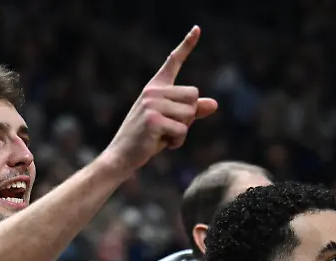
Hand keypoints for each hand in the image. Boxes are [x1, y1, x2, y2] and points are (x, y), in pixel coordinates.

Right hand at [101, 26, 217, 172]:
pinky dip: (177, 142)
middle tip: (169, 127)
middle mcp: (153, 91)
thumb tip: (214, 104)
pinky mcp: (153, 120)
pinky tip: (160, 144)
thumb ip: (192, 112)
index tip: (197, 29)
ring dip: (183, 130)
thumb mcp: (171, 122)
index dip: (186, 45)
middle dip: (189, 116)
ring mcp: (152, 104)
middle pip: (194, 95)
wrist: (121, 156)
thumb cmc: (146, 139)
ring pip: (190, 113)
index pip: (173, 62)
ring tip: (163, 135)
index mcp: (155, 87)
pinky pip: (182, 130)